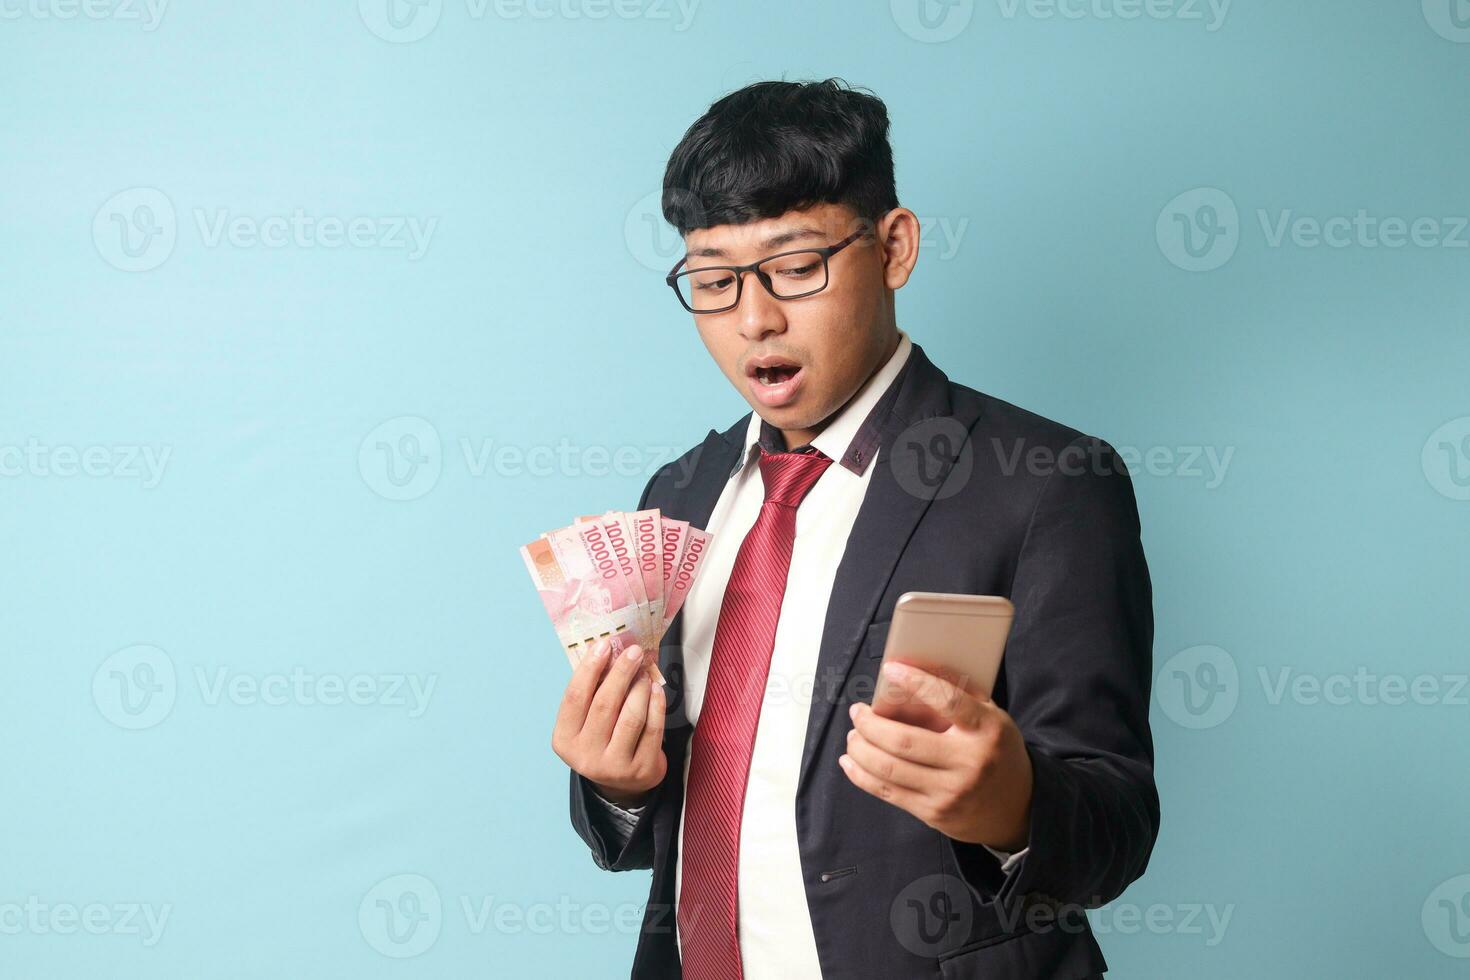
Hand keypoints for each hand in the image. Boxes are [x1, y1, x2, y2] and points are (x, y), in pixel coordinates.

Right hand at [551, 638, 666, 807]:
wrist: (622, 782)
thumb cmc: (603, 738)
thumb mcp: (587, 721)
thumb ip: (593, 692)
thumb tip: (609, 651)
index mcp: (565, 740)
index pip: (575, 697)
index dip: (589, 668)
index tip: (604, 644)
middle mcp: (585, 756)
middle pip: (604, 705)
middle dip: (620, 673)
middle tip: (633, 651)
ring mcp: (614, 766)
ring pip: (630, 717)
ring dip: (639, 688)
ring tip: (645, 671)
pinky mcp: (641, 769)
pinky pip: (652, 729)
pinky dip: (656, 705)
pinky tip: (656, 690)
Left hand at [839, 661, 1032, 851]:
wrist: (1018, 808)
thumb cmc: (995, 751)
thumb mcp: (990, 717)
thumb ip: (958, 695)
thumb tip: (912, 667)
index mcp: (986, 729)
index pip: (948, 700)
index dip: (915, 682)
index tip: (889, 669)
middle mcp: (970, 762)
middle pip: (904, 741)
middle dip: (869, 724)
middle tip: (857, 712)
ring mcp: (950, 792)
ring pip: (890, 769)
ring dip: (861, 749)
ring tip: (853, 735)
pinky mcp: (934, 813)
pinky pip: (888, 792)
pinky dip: (862, 775)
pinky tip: (851, 761)